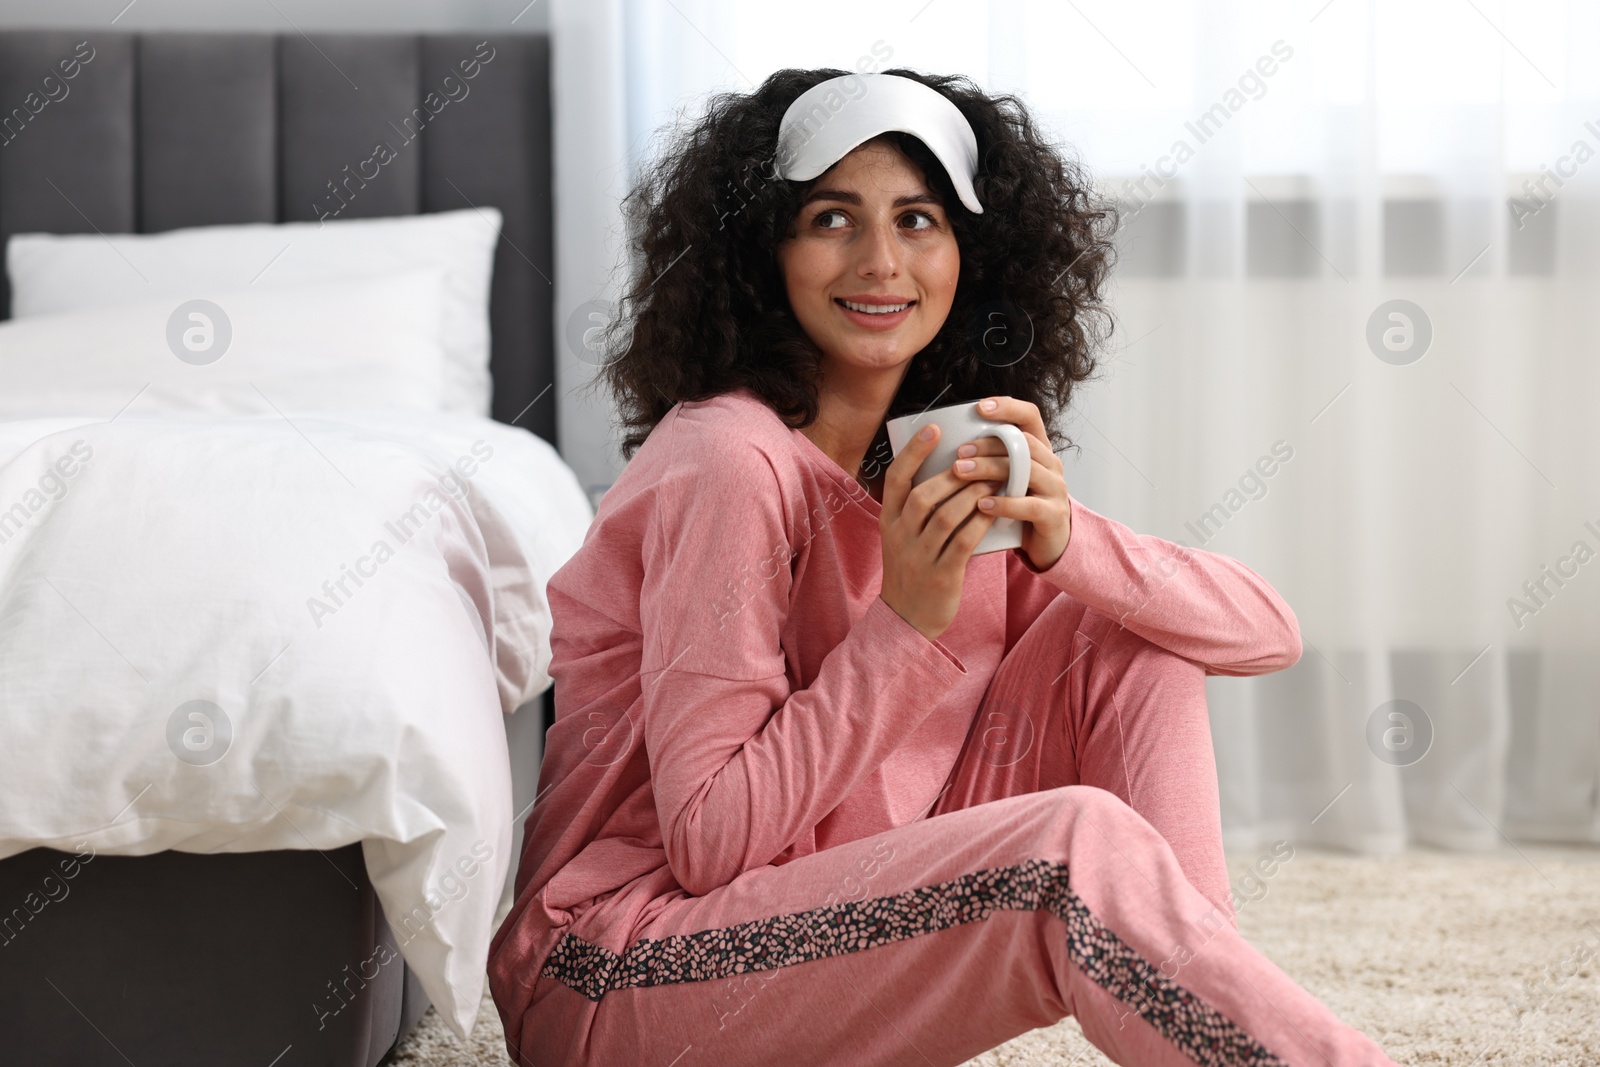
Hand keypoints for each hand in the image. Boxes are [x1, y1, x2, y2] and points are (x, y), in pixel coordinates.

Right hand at [878, 422, 1001, 641]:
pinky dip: (980, 523)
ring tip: (993, 480)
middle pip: (924, 495)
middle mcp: (900, 537)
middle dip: (953, 473)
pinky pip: (963, 543)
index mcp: (888, 521)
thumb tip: (948, 468)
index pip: (896, 479)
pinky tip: (994, 511)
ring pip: (946, 516)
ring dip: (972, 495)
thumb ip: (916, 508)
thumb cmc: (912, 570)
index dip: (914, 452)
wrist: (907, 619)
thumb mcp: (902, 537)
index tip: (934, 428)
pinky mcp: (942, 576)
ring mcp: (919, 557)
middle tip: (978, 457)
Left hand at [953, 396, 1071, 571]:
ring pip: (1026, 470)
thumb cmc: (1019, 507)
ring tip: (961, 472)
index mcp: (1039, 449)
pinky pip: (1029, 506)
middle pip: (1023, 443)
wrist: (1047, 543)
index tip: (980, 408)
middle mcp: (1051, 464)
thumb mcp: (1007, 478)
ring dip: (990, 469)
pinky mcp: (1053, 515)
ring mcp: (1055, 489)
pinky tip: (982, 505)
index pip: (1030, 416)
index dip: (1008, 407)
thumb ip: (991, 459)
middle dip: (988, 445)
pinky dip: (1004, 504)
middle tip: (959, 452)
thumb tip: (949, 442)